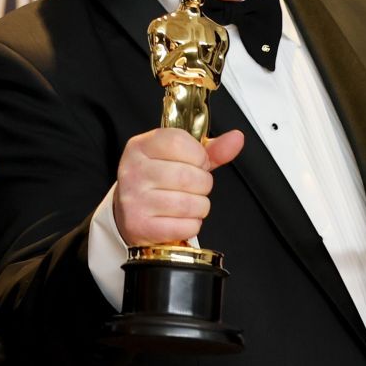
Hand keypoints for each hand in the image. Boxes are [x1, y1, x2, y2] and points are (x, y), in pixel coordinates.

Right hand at [111, 128, 244, 245]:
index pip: (178, 141)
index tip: (195, 163)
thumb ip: (210, 150)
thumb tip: (236, 139)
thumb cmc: (156, 183)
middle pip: (189, 175)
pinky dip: (190, 225)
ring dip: (199, 206)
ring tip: (186, 203)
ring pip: (191, 203)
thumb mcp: (179, 159)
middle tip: (192, 187)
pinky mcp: (141, 225)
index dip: (197, 155)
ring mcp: (135, 199)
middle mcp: (133, 171)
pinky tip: (178, 219)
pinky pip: (186, 226)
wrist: (130, 214)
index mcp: (140, 147)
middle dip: (202, 184)